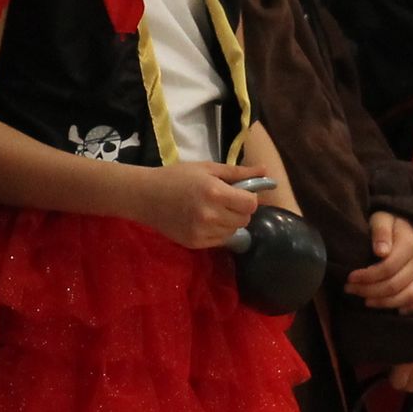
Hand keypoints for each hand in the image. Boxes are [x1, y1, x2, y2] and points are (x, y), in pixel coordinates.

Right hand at [130, 160, 262, 250]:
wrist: (146, 196)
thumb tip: (266, 171)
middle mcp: (211, 215)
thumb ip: (238, 172)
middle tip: (225, 201)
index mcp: (216, 193)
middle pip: (245, 219)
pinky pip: (220, 240)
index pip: (251, 204)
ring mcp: (203, 232)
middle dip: (240, 210)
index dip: (249, 198)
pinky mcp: (195, 243)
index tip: (239, 193)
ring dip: (230, 222)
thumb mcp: (208, 168)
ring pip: (234, 232)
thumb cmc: (177, 176)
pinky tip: (204, 220)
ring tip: (214, 211)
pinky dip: (218, 231)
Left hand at [347, 211, 412, 312]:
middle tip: (350, 290)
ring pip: (408, 296)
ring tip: (366, 301)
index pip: (387, 268)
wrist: (408, 226)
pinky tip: (397, 311)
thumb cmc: (390, 224)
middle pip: (395, 285)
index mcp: (409, 246)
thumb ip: (381, 232)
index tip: (349, 278)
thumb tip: (381, 251)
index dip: (367, 277)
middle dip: (369, 291)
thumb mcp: (381, 219)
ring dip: (385, 303)